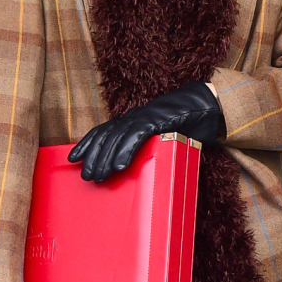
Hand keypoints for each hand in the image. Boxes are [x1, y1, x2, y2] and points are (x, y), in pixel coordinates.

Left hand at [67, 81, 221, 182]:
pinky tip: (119, 167)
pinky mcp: (157, 121)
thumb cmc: (185, 125)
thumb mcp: (159, 139)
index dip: (87, 143)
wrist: (208, 106)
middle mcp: (134, 117)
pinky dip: (126, 151)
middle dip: (93, 156)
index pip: (103, 131)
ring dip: (106, 158)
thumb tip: (132, 170)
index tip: (73, 158)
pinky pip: (137, 137)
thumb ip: (145, 148)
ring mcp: (145, 117)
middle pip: (106, 136)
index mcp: (132, 120)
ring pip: (117, 137)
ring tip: (99, 176)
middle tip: (87, 176)